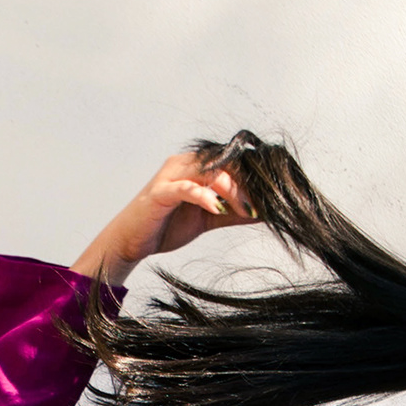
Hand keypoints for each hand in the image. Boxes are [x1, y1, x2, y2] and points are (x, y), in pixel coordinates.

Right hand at [71, 151, 257, 282]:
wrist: (132, 242)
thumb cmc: (166, 227)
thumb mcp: (208, 219)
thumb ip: (233, 213)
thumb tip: (263, 213)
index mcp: (198, 166)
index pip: (232, 162)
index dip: (253, 176)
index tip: (272, 194)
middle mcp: (186, 164)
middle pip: (225, 163)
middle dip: (247, 184)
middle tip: (263, 204)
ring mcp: (172, 175)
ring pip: (210, 173)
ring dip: (232, 191)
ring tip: (246, 210)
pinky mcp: (160, 192)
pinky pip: (187, 188)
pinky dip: (205, 197)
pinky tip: (217, 208)